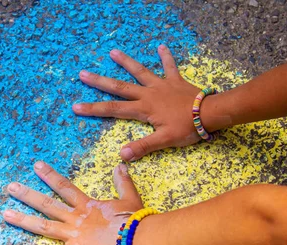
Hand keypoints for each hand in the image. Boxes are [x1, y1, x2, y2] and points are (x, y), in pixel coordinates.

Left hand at [3, 161, 143, 244]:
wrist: (140, 239)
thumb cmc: (136, 220)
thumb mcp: (130, 198)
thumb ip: (122, 182)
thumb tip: (120, 165)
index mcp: (87, 205)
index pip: (64, 186)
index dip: (50, 175)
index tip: (36, 165)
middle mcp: (75, 218)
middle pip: (47, 204)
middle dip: (27, 195)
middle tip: (10, 187)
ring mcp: (73, 234)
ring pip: (43, 226)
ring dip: (23, 220)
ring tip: (5, 214)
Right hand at [73, 45, 201, 161]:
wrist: (210, 112)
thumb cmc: (187, 128)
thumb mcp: (164, 140)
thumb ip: (142, 147)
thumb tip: (122, 155)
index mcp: (143, 109)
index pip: (113, 110)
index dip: (93, 109)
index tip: (76, 107)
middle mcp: (148, 94)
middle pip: (119, 87)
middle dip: (100, 82)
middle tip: (83, 74)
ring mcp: (161, 85)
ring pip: (140, 72)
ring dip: (126, 62)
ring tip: (112, 52)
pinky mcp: (175, 81)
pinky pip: (170, 66)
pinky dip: (165, 56)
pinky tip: (161, 46)